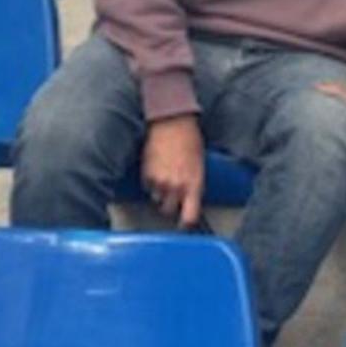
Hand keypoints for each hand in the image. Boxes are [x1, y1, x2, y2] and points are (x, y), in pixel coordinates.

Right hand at [142, 114, 204, 228]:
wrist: (171, 122)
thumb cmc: (189, 138)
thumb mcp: (199, 163)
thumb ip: (194, 183)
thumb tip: (191, 197)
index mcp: (194, 184)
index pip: (190, 217)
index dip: (186, 224)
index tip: (184, 224)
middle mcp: (176, 187)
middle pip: (169, 210)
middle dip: (170, 204)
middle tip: (172, 193)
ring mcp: (160, 183)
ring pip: (156, 198)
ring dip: (160, 191)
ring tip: (165, 174)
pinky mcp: (146, 175)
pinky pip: (147, 186)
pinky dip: (150, 181)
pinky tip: (157, 167)